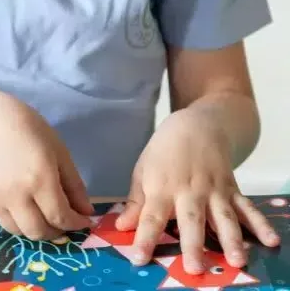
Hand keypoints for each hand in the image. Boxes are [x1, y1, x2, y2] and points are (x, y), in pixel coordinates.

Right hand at [0, 88, 93, 239]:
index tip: (83, 221)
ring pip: (18, 231)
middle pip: (39, 232)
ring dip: (33, 227)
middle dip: (55, 231)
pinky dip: (14, 216)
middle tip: (62, 220)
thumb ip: (73, 183)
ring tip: (40, 212)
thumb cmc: (23, 125)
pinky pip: (1, 218)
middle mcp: (16, 195)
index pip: (61, 217)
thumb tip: (85, 211)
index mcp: (40, 178)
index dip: (76, 224)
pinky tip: (16, 197)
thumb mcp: (56, 147)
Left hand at [115, 110, 279, 273]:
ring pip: (222, 217)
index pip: (151, 216)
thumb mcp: (143, 170)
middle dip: (192, 244)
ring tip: (236, 261)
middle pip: (190, 219)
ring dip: (230, 239)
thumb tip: (122, 226)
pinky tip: (270, 240)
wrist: (195, 125)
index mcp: (162, 187)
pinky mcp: (231, 188)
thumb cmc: (164, 151)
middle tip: (194, 268)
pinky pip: (247, 208)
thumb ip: (135, 202)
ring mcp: (213, 190)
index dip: (144, 238)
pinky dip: (259, 224)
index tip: (139, 258)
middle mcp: (188, 190)